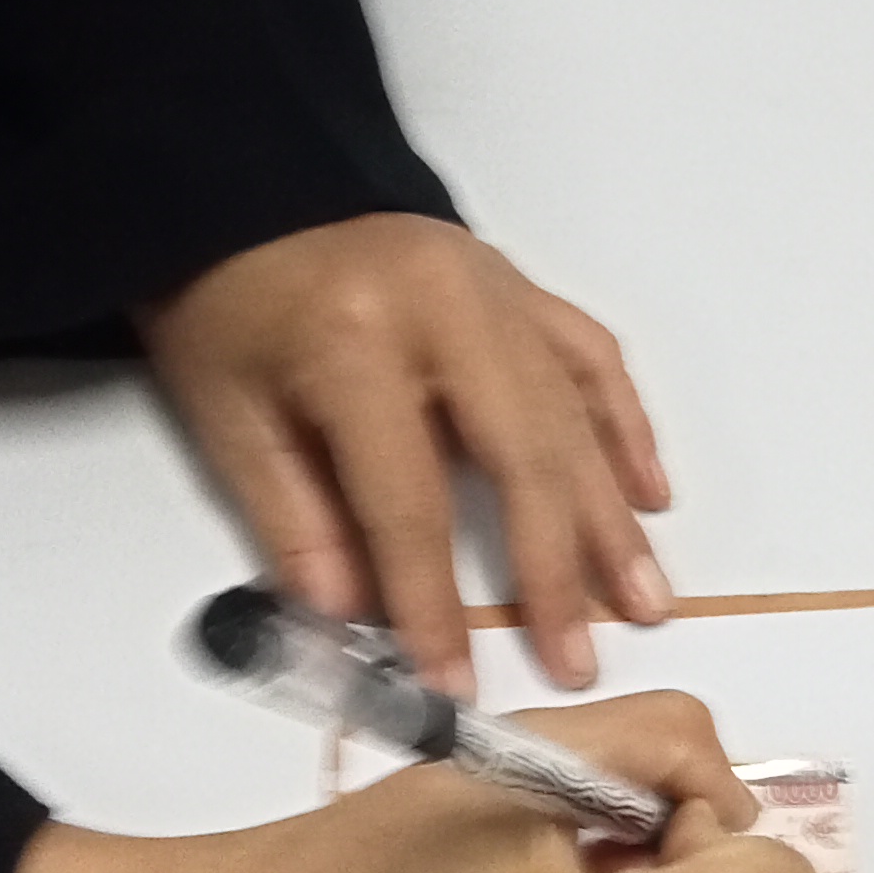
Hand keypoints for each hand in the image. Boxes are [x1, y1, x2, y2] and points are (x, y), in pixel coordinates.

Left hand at [138, 215, 671, 692]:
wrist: (240, 188)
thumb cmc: (224, 305)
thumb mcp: (227, 416)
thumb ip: (293, 522)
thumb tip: (351, 626)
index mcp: (357, 342)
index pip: (407, 502)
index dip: (432, 601)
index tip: (453, 683)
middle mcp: (445, 311)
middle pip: (520, 458)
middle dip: (555, 571)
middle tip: (580, 662)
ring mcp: (496, 290)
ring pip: (573, 414)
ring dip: (611, 517)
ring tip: (644, 601)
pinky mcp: (519, 283)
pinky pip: (592, 357)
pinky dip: (626, 426)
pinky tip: (649, 493)